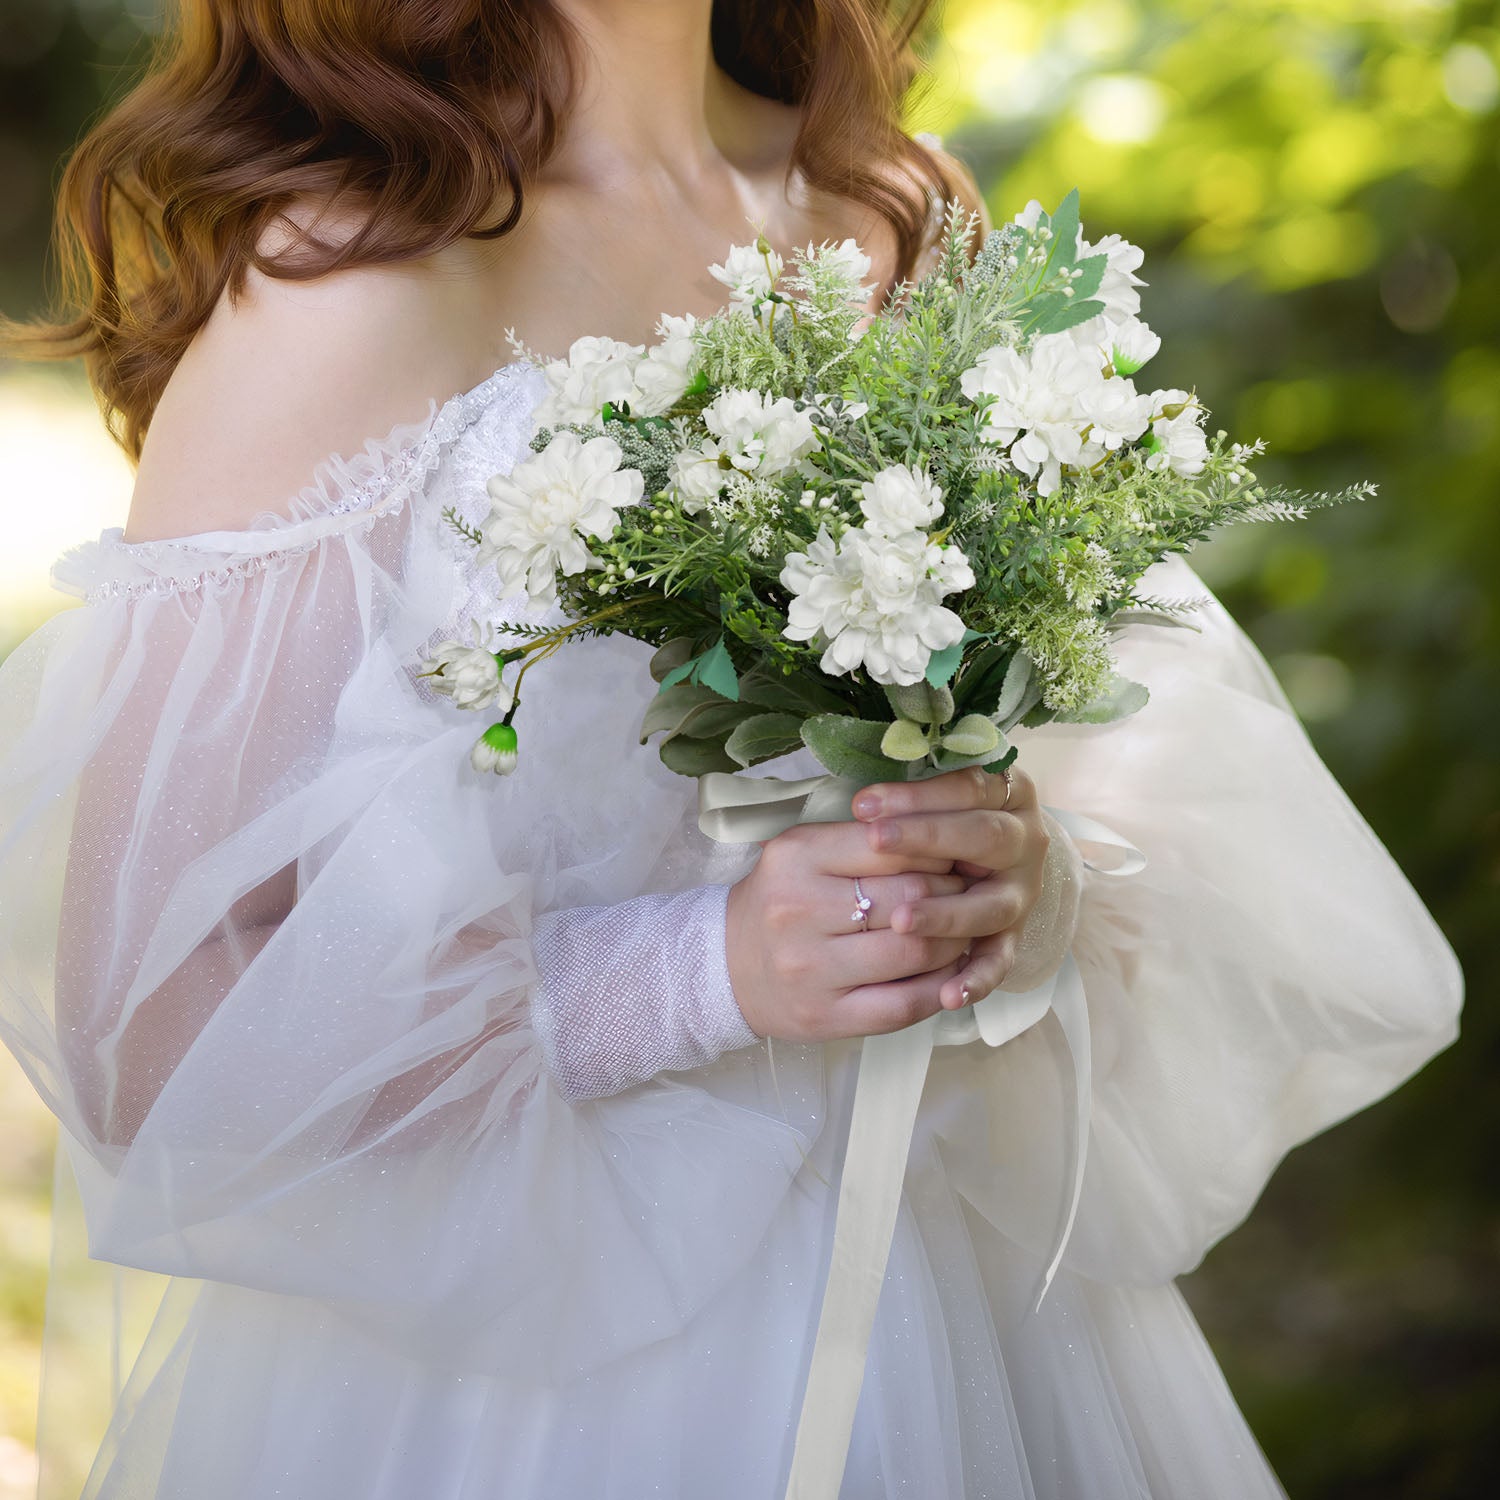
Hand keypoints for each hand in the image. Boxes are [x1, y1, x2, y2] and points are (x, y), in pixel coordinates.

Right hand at [723, 764, 1048, 1041]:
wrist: (726, 967)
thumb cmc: (781, 902)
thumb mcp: (806, 854)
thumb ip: (866, 842)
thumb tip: (948, 838)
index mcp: (796, 856)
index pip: (891, 845)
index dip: (938, 848)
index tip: (958, 851)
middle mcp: (798, 910)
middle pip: (910, 897)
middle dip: (953, 893)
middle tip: (969, 891)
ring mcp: (812, 969)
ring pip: (915, 951)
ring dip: (955, 940)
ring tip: (963, 929)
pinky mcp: (826, 1017)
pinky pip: (904, 1005)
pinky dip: (940, 988)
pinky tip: (949, 974)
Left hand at [852, 764, 1049, 1008]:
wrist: (982, 854)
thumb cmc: (938, 814)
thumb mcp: (932, 793)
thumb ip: (911, 794)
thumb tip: (862, 805)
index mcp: (1010, 792)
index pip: (967, 787)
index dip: (916, 794)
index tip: (864, 804)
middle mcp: (1025, 841)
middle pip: (983, 837)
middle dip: (927, 837)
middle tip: (876, 840)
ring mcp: (1021, 891)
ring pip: (990, 905)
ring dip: (947, 913)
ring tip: (901, 921)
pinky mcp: (1011, 935)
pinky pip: (999, 960)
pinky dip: (977, 980)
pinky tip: (948, 996)